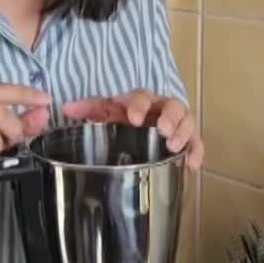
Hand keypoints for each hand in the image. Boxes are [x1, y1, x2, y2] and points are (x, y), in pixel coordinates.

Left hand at [62, 90, 203, 171]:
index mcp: (140, 102)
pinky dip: (197, 151)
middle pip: (172, 105)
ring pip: (187, 121)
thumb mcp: (104, 115)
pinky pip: (196, 143)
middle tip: (162, 130)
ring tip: (174, 147)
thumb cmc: (120, 122)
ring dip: (183, 132)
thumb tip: (67, 109)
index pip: (142, 97)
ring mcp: (175, 124)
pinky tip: (193, 165)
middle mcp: (161, 109)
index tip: (133, 119)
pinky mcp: (186, 140)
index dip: (139, 105)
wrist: (134, 136)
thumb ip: (88, 111)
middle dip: (169, 117)